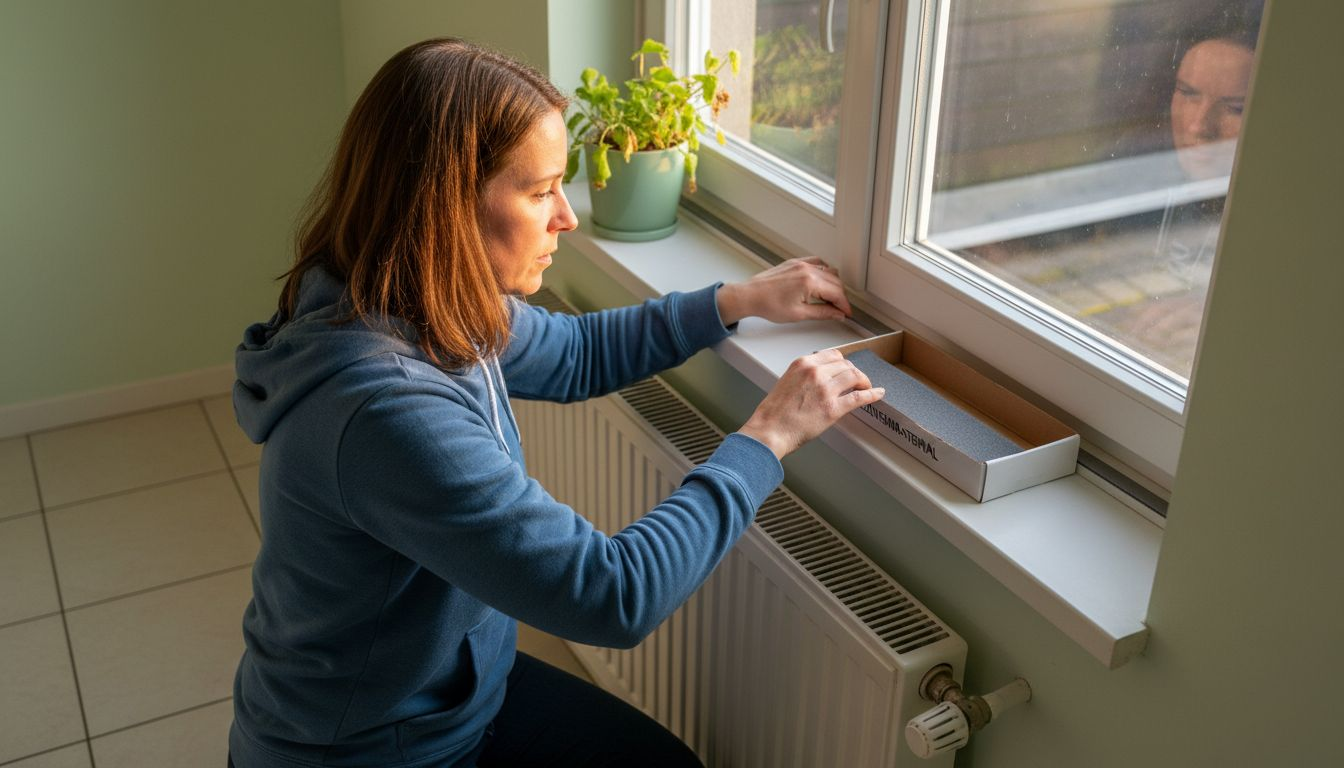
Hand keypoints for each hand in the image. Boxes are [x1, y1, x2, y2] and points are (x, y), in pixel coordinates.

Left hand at [716, 258, 851, 325]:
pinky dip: (823, 272)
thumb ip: (822, 313)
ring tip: (829, 299)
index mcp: (809, 282)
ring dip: (833, 284)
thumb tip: (837, 314)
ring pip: (828, 270)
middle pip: (836, 282)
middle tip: (838, 310)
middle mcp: (807, 269)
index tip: (846, 313)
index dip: (844, 305)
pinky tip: (820, 283)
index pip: (836, 293)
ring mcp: (801, 263)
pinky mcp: (794, 262)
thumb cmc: (768, 305)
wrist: (750, 296)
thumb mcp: (798, 314)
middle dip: (840, 296)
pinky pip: (817, 263)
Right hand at [739, 349, 885, 458]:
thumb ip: (804, 376)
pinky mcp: (833, 408)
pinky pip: (859, 397)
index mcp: (803, 364)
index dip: (843, 363)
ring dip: (863, 381)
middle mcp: (815, 372)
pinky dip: (872, 394)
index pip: (832, 355)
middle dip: (854, 372)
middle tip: (857, 381)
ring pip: (854, 376)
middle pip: (846, 364)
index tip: (846, 369)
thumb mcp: (787, 382)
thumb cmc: (774, 413)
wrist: (769, 431)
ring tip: (866, 387)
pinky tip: (878, 394)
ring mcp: (825, 389)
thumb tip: (821, 380)